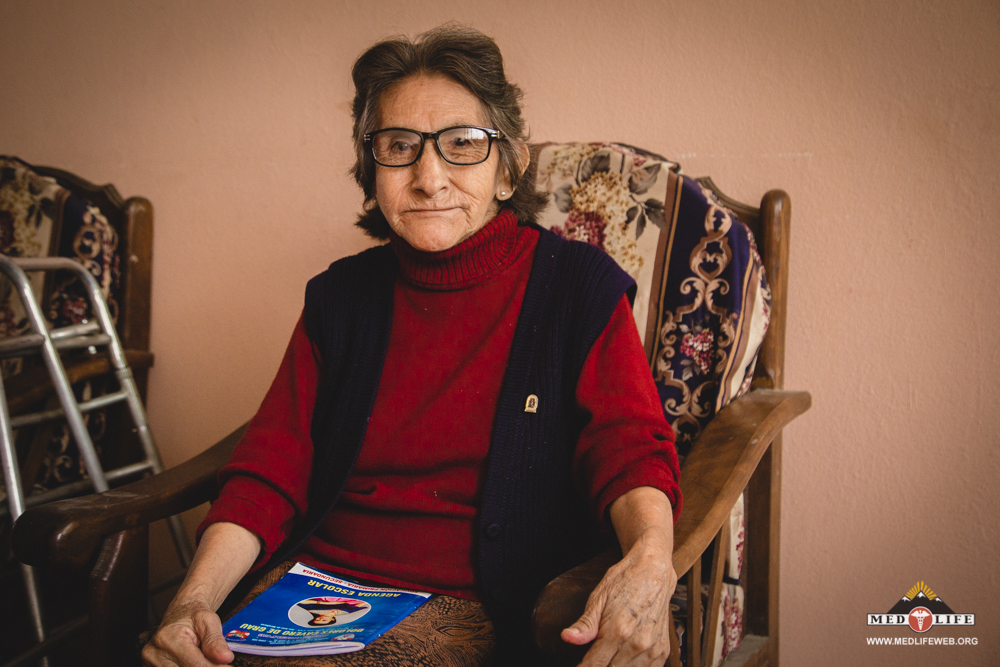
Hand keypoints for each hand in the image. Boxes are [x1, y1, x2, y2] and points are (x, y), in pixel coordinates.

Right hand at [141, 597, 233, 666]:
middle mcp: (155, 652)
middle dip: (207, 666)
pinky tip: (195, 659)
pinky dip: (189, 666)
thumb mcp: (209, 620)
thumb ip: (215, 641)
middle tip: (219, 661)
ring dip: (197, 666)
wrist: (180, 612)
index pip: (196, 665)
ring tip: (204, 655)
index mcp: (168, 638)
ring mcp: (151, 662)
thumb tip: (225, 658)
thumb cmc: (193, 614)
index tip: (228, 666)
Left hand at [561, 531, 676, 665]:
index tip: (579, 666)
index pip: (594, 665)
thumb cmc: (625, 580)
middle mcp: (637, 643)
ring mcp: (652, 649)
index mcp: (618, 631)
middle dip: (598, 666)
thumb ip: (585, 624)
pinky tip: (624, 659)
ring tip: (608, 655)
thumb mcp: (598, 597)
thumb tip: (568, 638)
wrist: (654, 570)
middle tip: (593, 657)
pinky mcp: (662, 651)